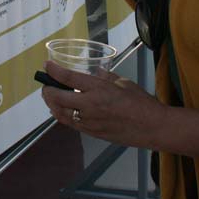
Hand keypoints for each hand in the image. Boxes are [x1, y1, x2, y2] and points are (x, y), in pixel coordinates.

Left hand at [40, 60, 169, 151]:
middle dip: (48, 89)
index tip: (47, 65)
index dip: (54, 71)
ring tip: (50, 97)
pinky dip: (62, 115)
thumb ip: (105, 77)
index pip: (68, 78)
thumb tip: (95, 74)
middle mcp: (90, 105)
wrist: (152, 126)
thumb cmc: (141, 102)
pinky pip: (71, 123)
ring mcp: (89, 121)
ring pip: (61, 113)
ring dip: (51, 104)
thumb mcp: (123, 82)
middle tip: (46, 83)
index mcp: (98, 89)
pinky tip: (61, 110)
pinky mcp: (92, 133)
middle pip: (58, 97)